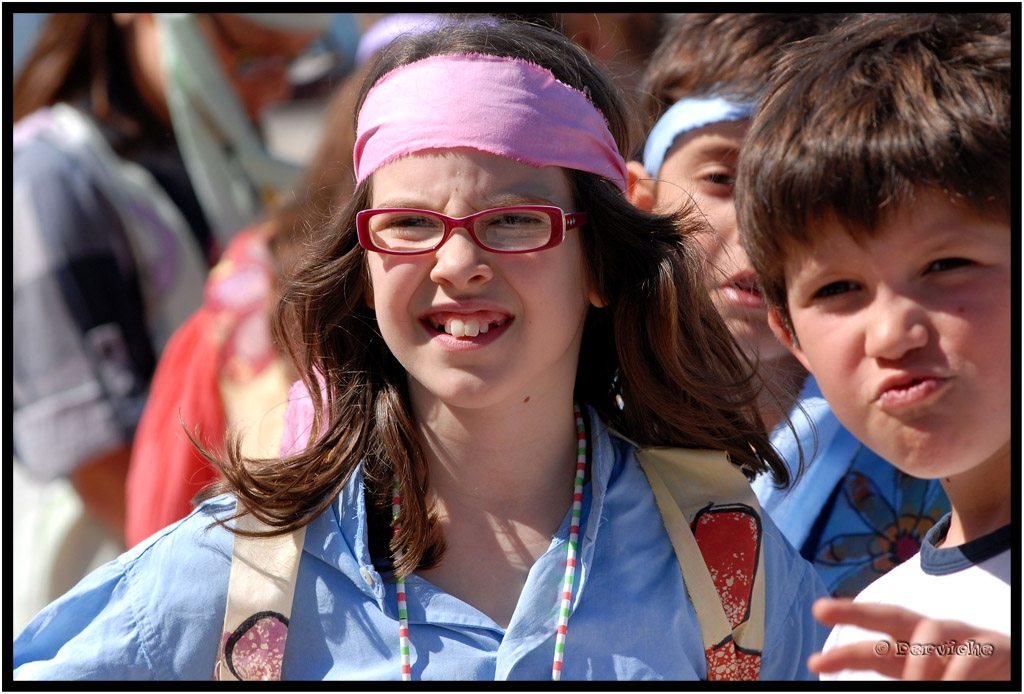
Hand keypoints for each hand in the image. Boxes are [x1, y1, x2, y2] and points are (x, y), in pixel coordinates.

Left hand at [808, 597, 1010, 680]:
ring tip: (918, 687)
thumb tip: (866, 679)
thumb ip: (904, 683)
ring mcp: (962, 636)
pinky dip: (954, 675)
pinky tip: (948, 687)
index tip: (813, 663)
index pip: (875, 647)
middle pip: (889, 616)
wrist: (1014, 675)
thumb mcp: (931, 684)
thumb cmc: (970, 681)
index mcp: (914, 652)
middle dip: (853, 611)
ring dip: (917, 664)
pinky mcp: (993, 645)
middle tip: (818, 607)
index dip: (844, 655)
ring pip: (927, 630)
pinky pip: (969, 656)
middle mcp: (933, 637)